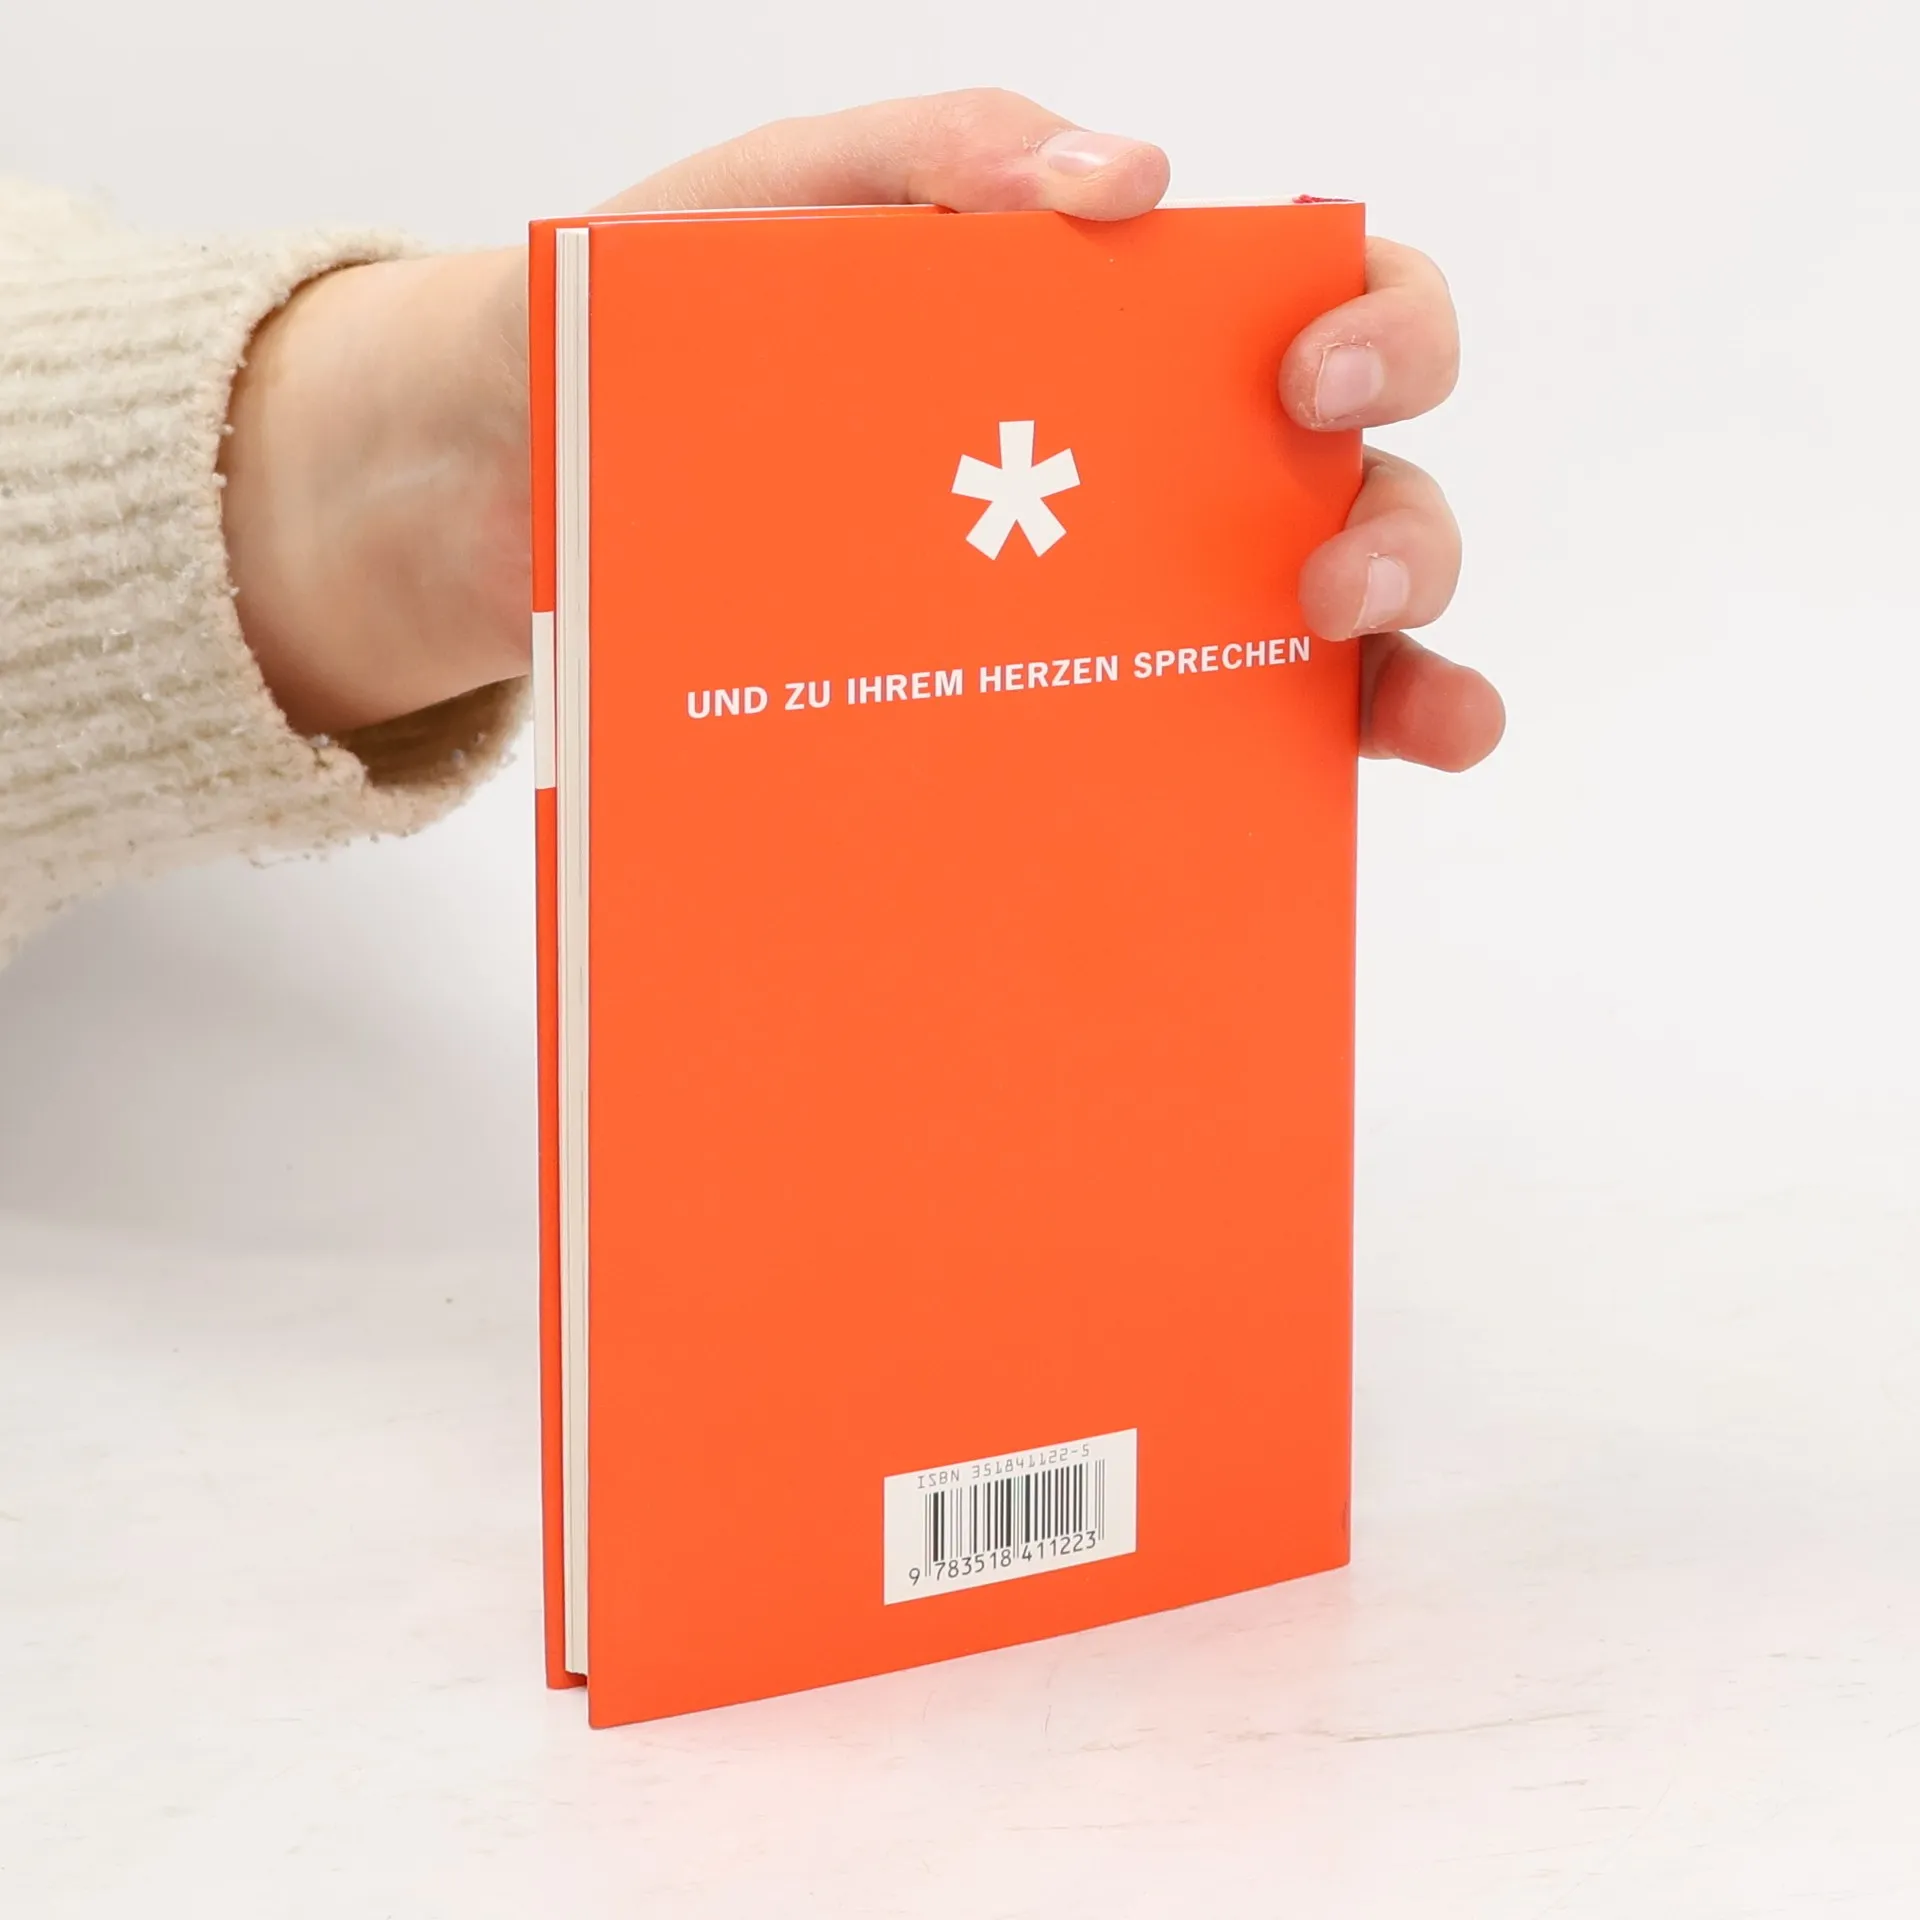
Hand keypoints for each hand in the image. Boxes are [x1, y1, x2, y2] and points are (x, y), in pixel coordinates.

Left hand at [222, 89, 1500, 770]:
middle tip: (1322, 574)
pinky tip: (1332, 799)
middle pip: (1360, 482)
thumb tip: (1129, 178)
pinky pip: (1200, 744)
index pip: (1315, 305)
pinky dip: (1297, 769)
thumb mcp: (776, 203)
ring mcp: (1110, 603)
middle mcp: (1146, 469)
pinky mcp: (1050, 713)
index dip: (1375, 333)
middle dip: (1396, 525)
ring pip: (1323, 632)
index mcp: (1108, 327)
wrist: (510, 484)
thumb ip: (940, 157)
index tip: (1310, 386)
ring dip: (1400, 666)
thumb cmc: (650, 329)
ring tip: (1398, 708)